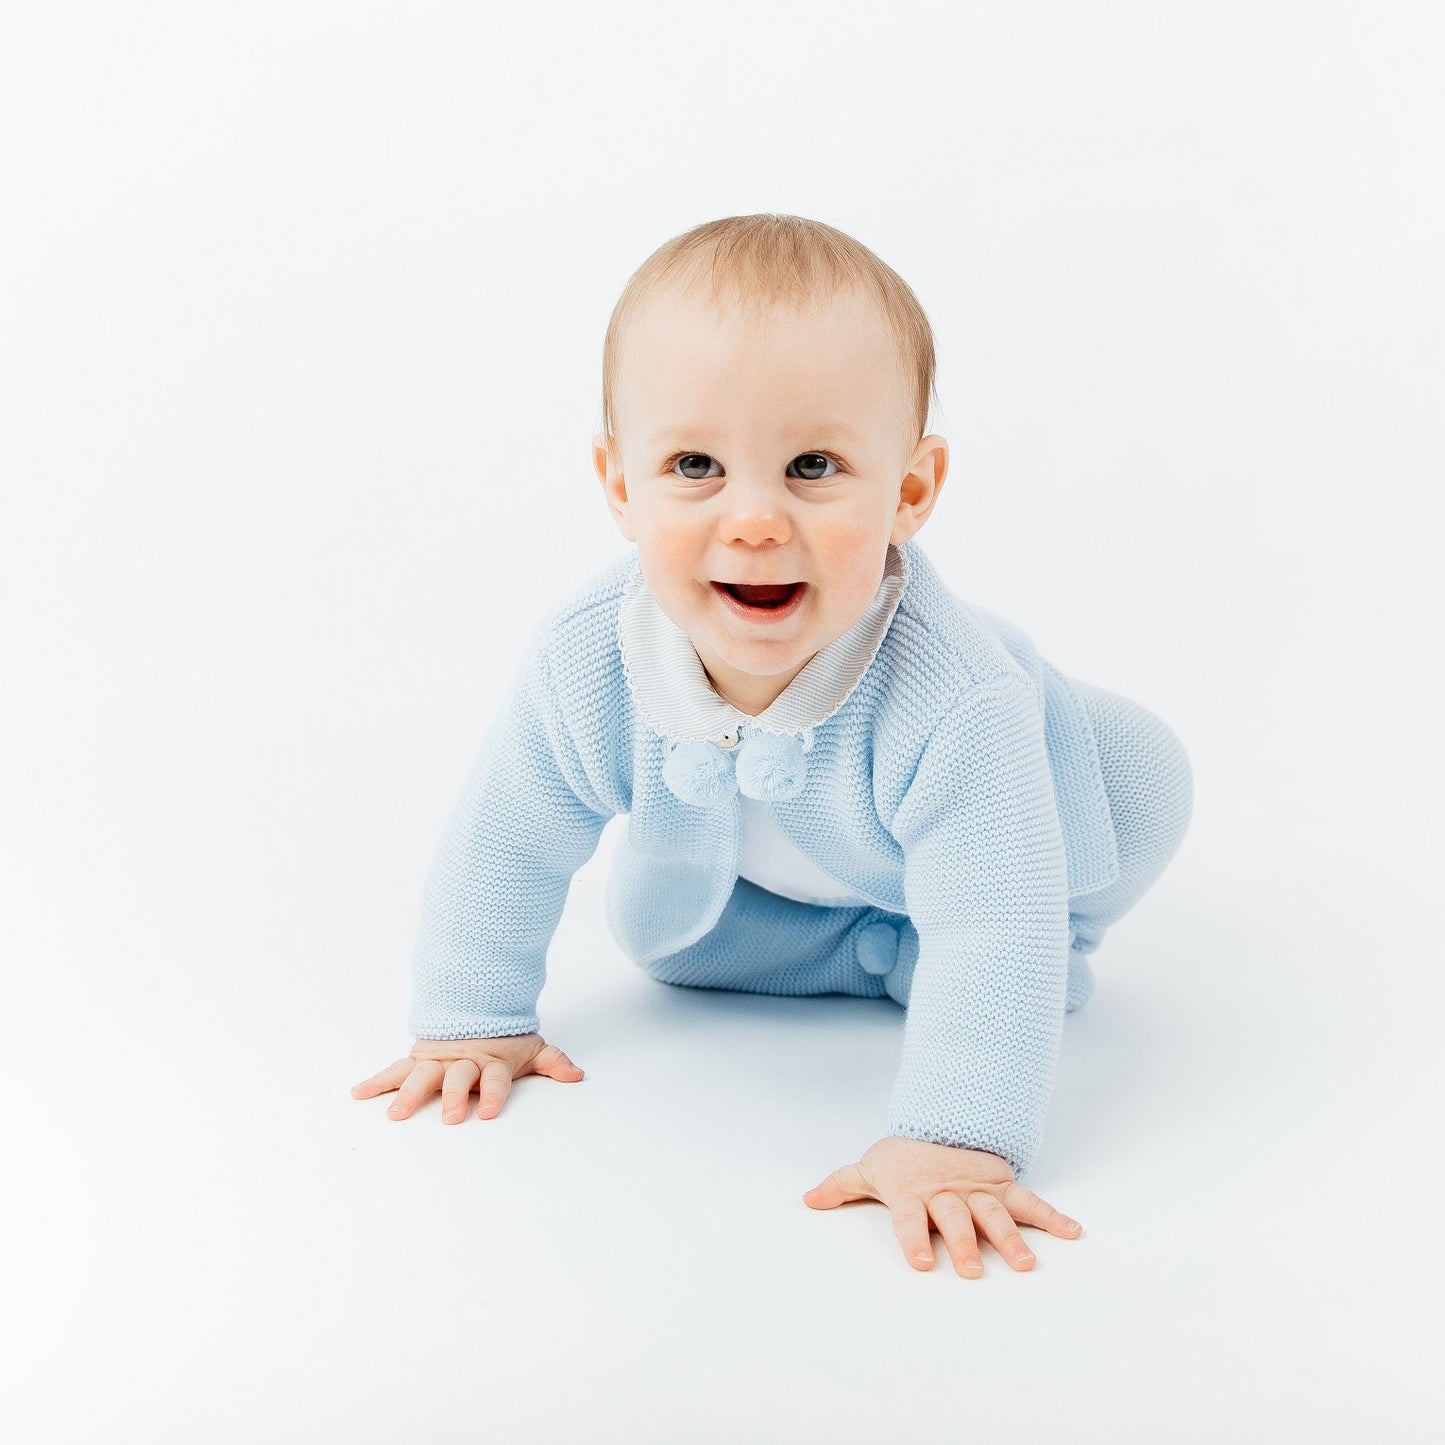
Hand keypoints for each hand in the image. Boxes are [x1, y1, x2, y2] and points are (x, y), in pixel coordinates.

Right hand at [350, 1034, 583, 1122]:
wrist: (475, 1003)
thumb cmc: (504, 1037)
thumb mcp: (531, 1047)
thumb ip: (552, 1062)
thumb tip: (577, 1076)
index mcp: (491, 1061)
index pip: (495, 1078)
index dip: (494, 1094)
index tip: (489, 1113)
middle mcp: (462, 1061)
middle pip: (457, 1078)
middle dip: (453, 1097)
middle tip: (450, 1117)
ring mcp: (438, 1060)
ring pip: (422, 1076)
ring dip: (408, 1094)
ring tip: (395, 1114)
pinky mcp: (418, 1059)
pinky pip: (395, 1069)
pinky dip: (377, 1081)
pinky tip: (358, 1093)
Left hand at [802, 1136, 1081, 1275]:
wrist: (936, 1123)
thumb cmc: (901, 1160)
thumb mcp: (870, 1170)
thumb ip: (842, 1186)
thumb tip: (808, 1200)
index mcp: (912, 1193)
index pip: (910, 1219)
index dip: (914, 1240)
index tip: (924, 1265)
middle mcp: (946, 1191)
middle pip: (956, 1218)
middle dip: (966, 1244)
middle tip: (975, 1272)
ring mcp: (977, 1188)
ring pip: (994, 1213)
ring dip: (1011, 1238)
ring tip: (1025, 1265)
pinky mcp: (1002, 1183)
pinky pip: (1029, 1200)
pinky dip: (1052, 1216)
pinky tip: (1073, 1233)